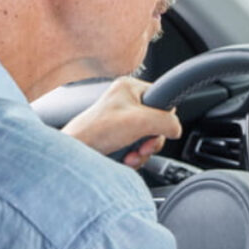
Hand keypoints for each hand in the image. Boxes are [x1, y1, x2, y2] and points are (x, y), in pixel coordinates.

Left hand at [62, 77, 181, 167]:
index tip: (155, 130)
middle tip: (142, 147)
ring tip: (130, 156)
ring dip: (143, 152)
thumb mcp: (139, 121)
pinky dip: (134, 157)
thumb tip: (176, 130)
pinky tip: (125, 159)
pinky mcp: (116, 138)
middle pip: (157, 123)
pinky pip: (137, 148)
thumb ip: (166, 122)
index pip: (163, 100)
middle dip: (151, 141)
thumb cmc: (95, 132)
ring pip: (148, 138)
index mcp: (129, 88)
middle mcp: (126, 103)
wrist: (72, 157)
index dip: (163, 118)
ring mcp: (121, 122)